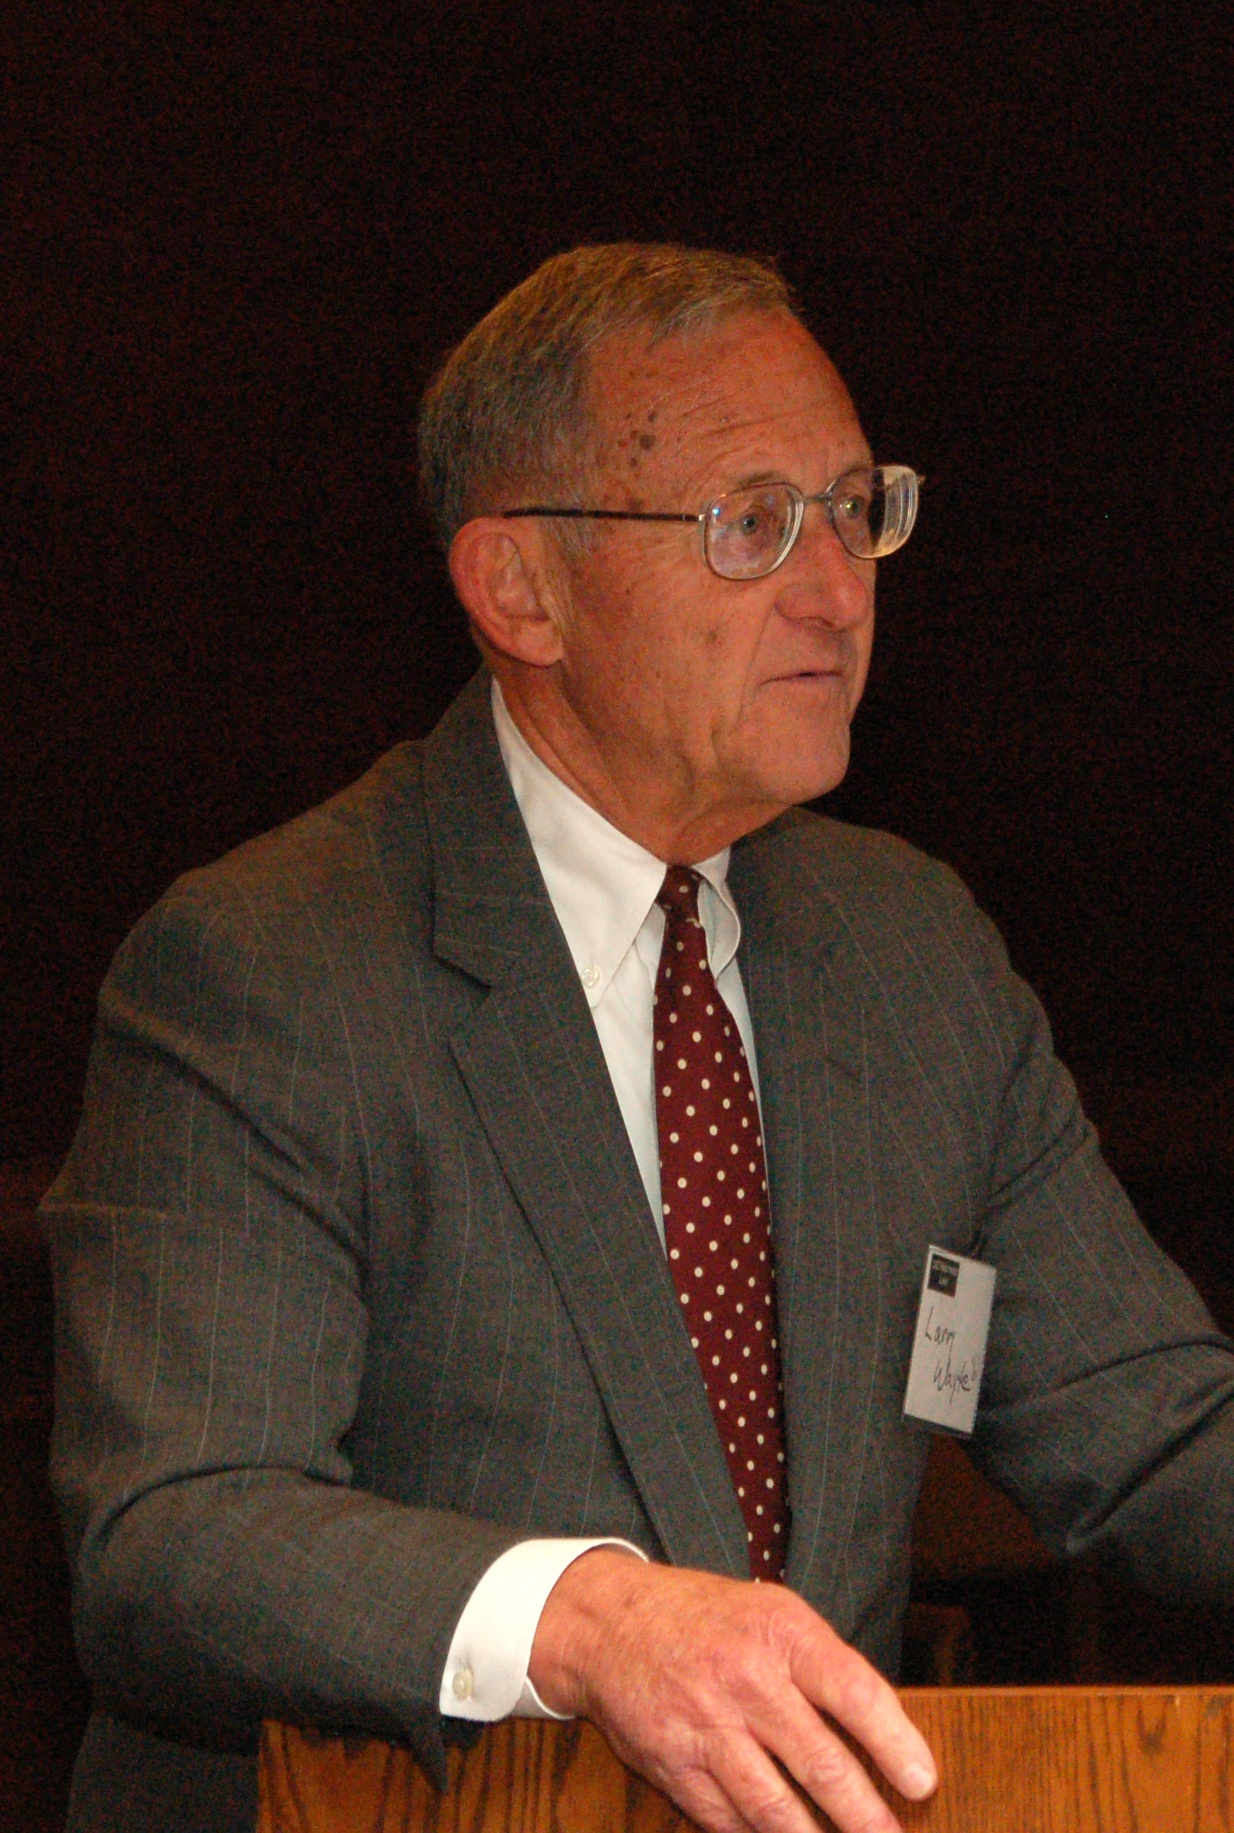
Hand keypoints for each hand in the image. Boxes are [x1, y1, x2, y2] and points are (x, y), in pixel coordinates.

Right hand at [528, 1550, 936, 1832]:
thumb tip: (884, 1730)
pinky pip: (728, 1820)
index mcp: (779, 1633)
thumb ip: (823, 1664)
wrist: (611, 1624)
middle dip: (865, 1815)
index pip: (852, 1689)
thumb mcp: (771, 1613)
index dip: (893, 1740)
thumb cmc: (706, 1618)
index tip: (921, 1781)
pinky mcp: (674, 1765)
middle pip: (819, 1762)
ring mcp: (706, 1726)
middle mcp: (745, 1680)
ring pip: (774, 1806)